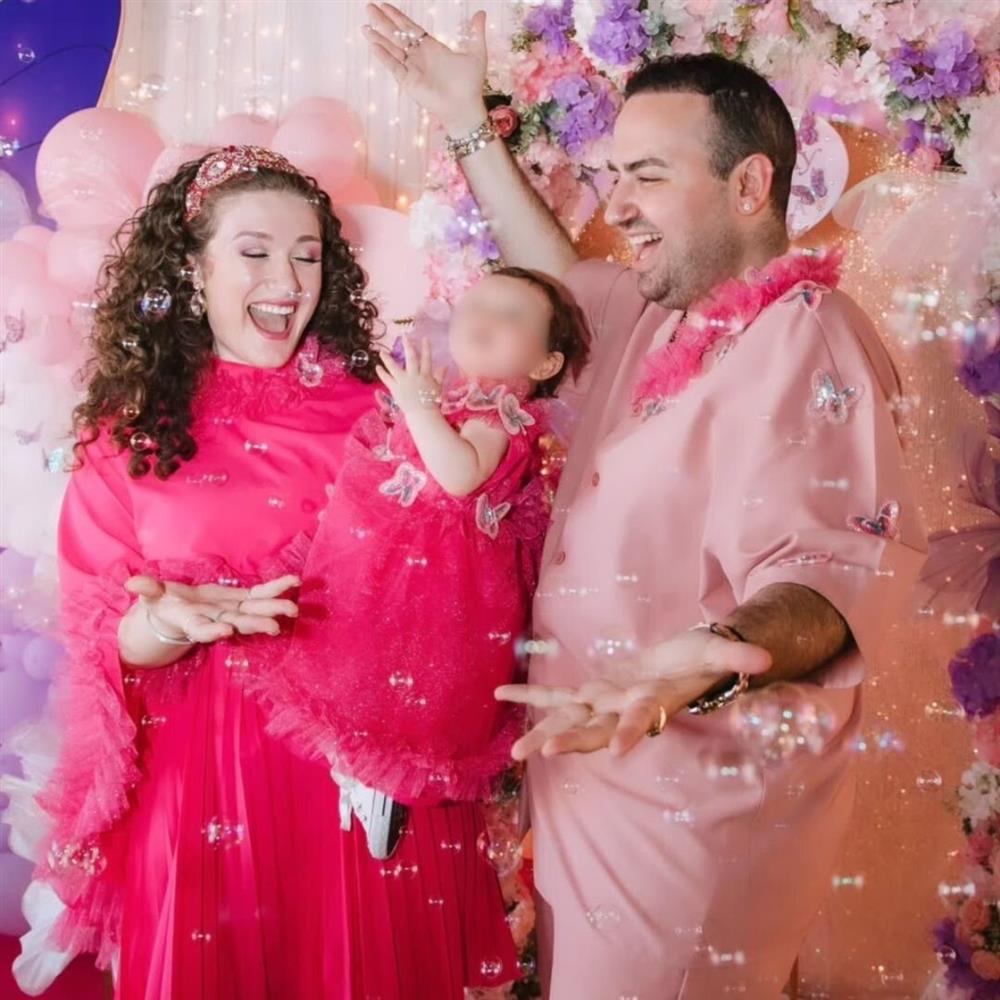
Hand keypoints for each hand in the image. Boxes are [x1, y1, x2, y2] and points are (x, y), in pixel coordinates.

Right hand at [124, 573, 300, 644]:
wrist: (179, 612)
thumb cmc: (163, 605)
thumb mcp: (152, 598)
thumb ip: (146, 590)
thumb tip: (131, 583)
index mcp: (193, 623)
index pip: (202, 630)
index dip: (212, 631)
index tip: (225, 631)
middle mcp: (217, 621)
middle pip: (237, 624)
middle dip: (255, 625)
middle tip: (275, 627)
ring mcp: (233, 612)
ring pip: (255, 612)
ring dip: (274, 610)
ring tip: (294, 609)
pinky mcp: (242, 601)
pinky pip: (261, 594)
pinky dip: (276, 588)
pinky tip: (294, 582)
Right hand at [363, 2, 487, 133]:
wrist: (465, 107)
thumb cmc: (471, 85)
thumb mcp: (476, 54)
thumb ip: (476, 33)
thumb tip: (481, 13)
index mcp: (431, 47)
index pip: (410, 28)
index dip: (397, 16)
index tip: (385, 5)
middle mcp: (419, 57)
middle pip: (397, 35)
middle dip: (383, 21)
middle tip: (368, 7)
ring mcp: (412, 69)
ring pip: (391, 49)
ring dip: (378, 37)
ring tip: (364, 26)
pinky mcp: (409, 82)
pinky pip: (393, 66)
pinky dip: (383, 56)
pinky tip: (373, 44)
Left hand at [376, 336, 442, 415]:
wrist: (422, 414)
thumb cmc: (431, 401)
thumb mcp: (438, 387)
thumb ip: (440, 375)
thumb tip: (446, 365)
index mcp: (425, 375)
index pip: (427, 359)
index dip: (426, 348)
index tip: (425, 338)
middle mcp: (414, 376)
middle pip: (411, 358)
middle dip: (408, 346)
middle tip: (404, 336)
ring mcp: (403, 381)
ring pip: (394, 367)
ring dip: (387, 359)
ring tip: (382, 352)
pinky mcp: (395, 388)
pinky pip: (386, 379)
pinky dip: (381, 373)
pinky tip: (377, 367)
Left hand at [496, 628, 771, 758]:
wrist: (683, 663)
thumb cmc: (701, 657)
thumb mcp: (717, 649)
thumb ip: (736, 653)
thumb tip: (764, 658)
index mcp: (653, 700)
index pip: (642, 719)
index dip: (631, 732)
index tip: (617, 751)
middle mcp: (625, 709)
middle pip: (597, 730)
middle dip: (571, 740)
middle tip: (541, 752)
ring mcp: (606, 703)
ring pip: (571, 722)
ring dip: (544, 732)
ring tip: (514, 752)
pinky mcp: (592, 692)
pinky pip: (557, 695)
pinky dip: (532, 693)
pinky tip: (502, 692)